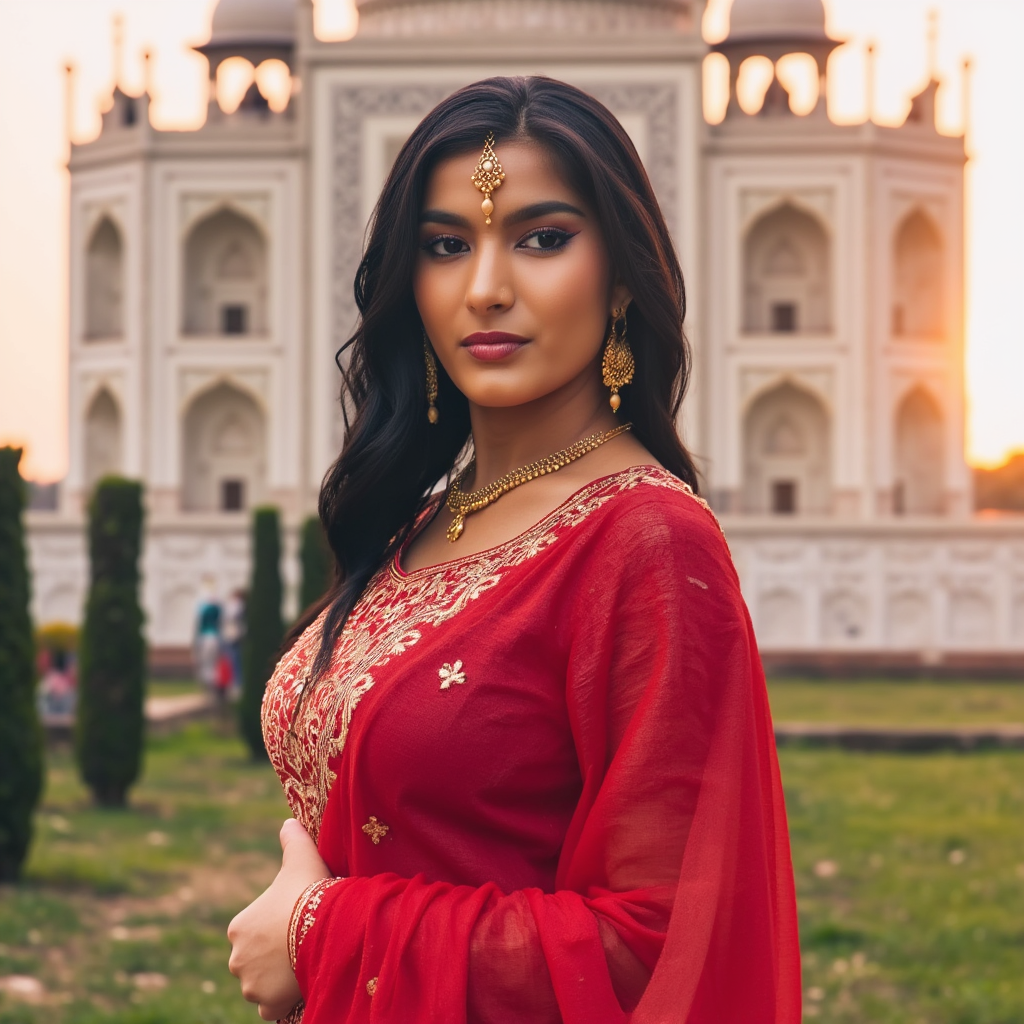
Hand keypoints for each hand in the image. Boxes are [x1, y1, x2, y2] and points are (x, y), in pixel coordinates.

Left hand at [228, 818, 330, 1020]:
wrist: (323, 926)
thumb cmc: (309, 890)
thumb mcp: (301, 857)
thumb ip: (292, 839)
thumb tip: (288, 823)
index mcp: (239, 925)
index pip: (253, 931)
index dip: (276, 928)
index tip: (297, 923)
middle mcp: (237, 957)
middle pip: (255, 960)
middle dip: (273, 957)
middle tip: (301, 945)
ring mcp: (250, 983)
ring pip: (262, 984)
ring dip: (277, 979)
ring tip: (304, 964)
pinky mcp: (266, 1003)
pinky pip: (271, 1007)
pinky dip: (282, 1001)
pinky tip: (299, 985)